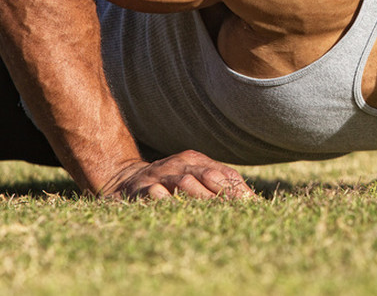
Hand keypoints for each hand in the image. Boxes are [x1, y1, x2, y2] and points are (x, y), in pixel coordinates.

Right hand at [98, 150, 257, 199]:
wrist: (121, 179)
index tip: (254, 206)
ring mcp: (159, 175)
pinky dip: (171, 203)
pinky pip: (157, 194)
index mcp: (195, 160)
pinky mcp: (141, 190)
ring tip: (218, 216)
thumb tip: (253, 202)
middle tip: (240, 215)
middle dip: (226, 195)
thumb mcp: (192, 177)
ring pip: (185, 183)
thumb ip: (219, 185)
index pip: (224, 173)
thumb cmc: (167, 183)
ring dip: (203, 199)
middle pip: (208, 176)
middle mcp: (178, 164)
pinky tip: (183, 213)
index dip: (240, 190)